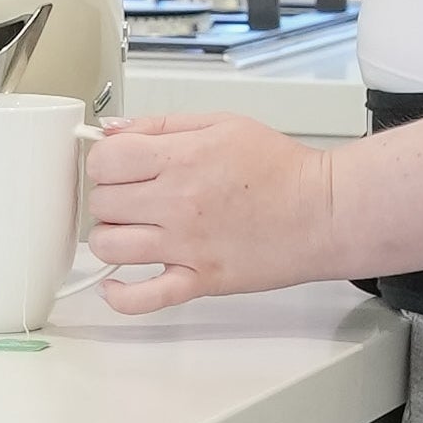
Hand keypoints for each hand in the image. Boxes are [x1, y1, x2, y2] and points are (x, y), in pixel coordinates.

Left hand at [84, 113, 338, 313]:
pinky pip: (139, 299)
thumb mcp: (222, 123)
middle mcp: (177, 203)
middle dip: (110, 194)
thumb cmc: (280, 167)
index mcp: (182, 158)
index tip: (117, 163)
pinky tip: (116, 281)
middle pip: (101, 202)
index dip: (104, 160)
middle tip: (132, 192)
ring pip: (108, 247)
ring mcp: (184, 246)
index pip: (105, 160)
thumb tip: (113, 131)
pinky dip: (118, 294)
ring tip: (132, 227)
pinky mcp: (197, 281)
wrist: (321, 211)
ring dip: (110, 236)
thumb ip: (162, 124)